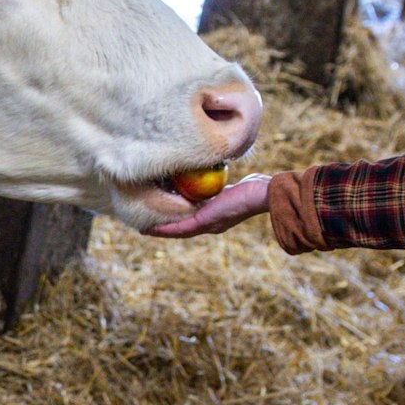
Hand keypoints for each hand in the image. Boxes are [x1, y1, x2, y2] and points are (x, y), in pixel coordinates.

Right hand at [145, 175, 271, 237]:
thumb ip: (219, 184)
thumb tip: (210, 174)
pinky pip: (180, 227)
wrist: (263, 195)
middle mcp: (209, 224)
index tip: (160, 215)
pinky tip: (150, 228)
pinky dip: (165, 229)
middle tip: (145, 225)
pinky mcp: (204, 222)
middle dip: (163, 227)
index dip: (175, 219)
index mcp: (214, 216)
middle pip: (180, 227)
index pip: (190, 219)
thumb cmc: (253, 187)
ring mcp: (207, 225)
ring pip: (177, 230)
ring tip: (142, 228)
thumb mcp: (230, 185)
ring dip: (159, 230)